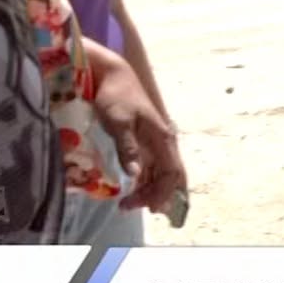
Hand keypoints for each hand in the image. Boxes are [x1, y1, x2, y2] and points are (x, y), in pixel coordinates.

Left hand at [87, 44, 186, 214]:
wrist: (112, 75)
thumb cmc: (116, 96)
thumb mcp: (119, 122)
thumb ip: (128, 148)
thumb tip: (136, 175)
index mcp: (162, 138)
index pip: (171, 173)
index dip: (161, 192)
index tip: (145, 205)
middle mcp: (162, 142)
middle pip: (168, 177)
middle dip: (155, 196)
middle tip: (131, 207)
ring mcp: (153, 143)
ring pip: (159, 173)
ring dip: (148, 190)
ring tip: (129, 204)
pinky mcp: (143, 142)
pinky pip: (149, 167)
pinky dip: (143, 181)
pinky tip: (132, 189)